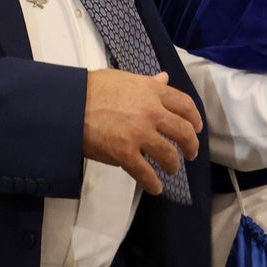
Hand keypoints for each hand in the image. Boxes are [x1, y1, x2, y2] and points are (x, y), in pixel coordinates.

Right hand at [83, 70, 201, 194]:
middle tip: (190, 153)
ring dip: (173, 165)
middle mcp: (152, 112)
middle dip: (191, 146)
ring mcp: (140, 133)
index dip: (195, 119)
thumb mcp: (125, 79)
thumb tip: (163, 78)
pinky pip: (145, 173)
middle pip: (183, 132)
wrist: (69, 103)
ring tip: (171, 169)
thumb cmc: (93, 88)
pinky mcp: (125, 152)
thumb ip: (148, 83)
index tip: (197, 128)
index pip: (185, 105)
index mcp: (153, 92)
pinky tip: (155, 188)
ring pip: (169, 154)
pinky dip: (153, 184)